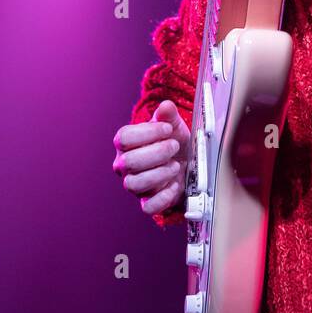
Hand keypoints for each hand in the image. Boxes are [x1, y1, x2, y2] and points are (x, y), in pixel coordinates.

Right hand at [113, 99, 190, 216]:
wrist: (188, 164)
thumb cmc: (174, 143)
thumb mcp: (173, 126)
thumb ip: (168, 115)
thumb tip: (166, 106)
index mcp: (126, 144)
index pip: (123, 138)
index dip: (148, 132)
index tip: (168, 129)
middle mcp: (124, 165)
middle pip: (129, 162)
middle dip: (157, 152)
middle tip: (174, 146)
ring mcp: (134, 185)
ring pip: (134, 185)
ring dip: (160, 173)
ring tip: (175, 165)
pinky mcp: (147, 202)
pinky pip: (148, 206)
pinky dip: (164, 196)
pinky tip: (175, 184)